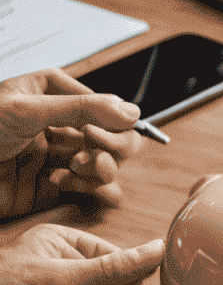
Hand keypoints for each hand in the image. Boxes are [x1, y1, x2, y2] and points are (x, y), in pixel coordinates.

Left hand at [0, 68, 143, 217]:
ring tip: (88, 172)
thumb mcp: (27, 110)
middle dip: (112, 146)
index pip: (102, 103)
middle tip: (97, 155)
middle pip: (111, 134)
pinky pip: (90, 188)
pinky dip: (97, 191)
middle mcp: (56, 123)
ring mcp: (55, 155)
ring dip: (103, 169)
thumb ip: (82, 108)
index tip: (97, 131)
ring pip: (104, 161)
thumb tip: (132, 112)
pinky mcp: (52, 186)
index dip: (110, 119)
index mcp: (48, 93)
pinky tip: (86, 190)